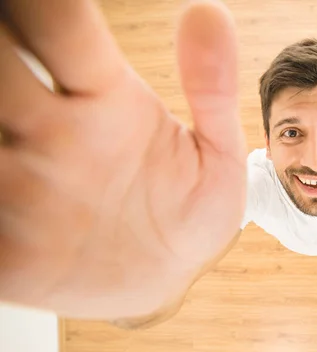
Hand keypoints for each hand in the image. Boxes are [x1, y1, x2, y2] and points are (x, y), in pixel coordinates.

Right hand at [0, 0, 245, 319]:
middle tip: (3, 37)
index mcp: (104, 98)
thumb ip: (213, 89)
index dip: (48, 8)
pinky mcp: (8, 247)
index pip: (63, 32)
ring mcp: (22, 183)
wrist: (167, 278)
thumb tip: (209, 12)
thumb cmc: (191, 210)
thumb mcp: (215, 155)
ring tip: (4, 113)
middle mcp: (50, 130)